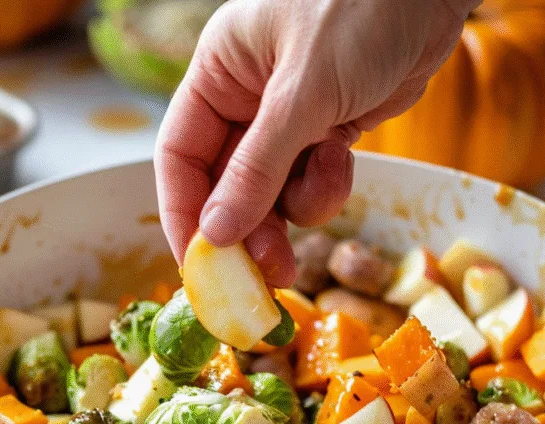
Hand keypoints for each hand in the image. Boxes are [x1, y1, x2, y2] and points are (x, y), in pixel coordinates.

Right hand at [154, 0, 473, 285]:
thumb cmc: (365, 8)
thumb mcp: (304, 91)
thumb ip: (258, 167)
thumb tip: (216, 235)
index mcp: (218, 73)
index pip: (179, 156)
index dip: (183, 214)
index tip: (198, 265)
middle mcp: (245, 98)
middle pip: (225, 185)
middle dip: (246, 229)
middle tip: (263, 276)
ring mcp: (288, 117)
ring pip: (271, 192)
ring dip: (294, 208)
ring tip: (324, 193)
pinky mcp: (328, 130)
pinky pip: (310, 181)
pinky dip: (326, 185)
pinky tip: (344, 156)